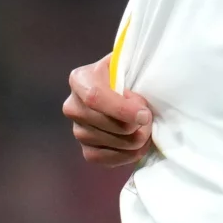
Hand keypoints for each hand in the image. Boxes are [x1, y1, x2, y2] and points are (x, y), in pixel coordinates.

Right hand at [63, 53, 152, 167]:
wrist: (121, 91)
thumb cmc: (126, 74)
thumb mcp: (127, 62)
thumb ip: (132, 67)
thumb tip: (137, 93)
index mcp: (80, 79)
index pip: (95, 98)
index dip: (121, 109)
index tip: (144, 115)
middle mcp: (73, 107)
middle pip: (105, 124)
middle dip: (135, 126)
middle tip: (149, 118)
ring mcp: (78, 131)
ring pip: (110, 143)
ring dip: (135, 139)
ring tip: (145, 128)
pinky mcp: (86, 150)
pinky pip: (106, 160)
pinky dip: (127, 155)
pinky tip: (139, 146)